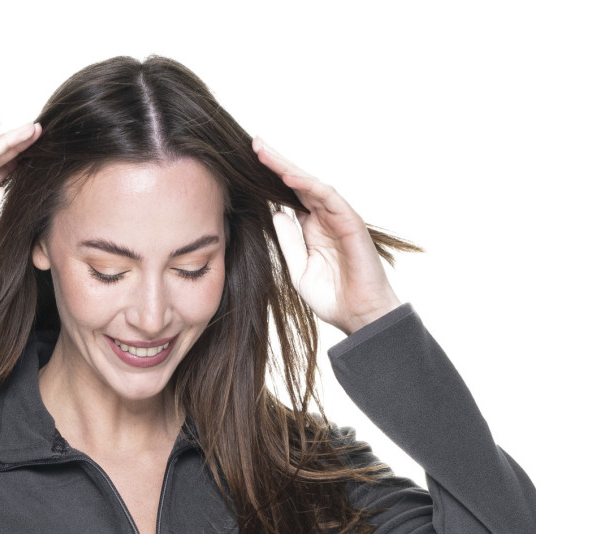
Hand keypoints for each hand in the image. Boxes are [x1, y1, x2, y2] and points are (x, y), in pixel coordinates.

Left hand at [251, 138, 401, 333]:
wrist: (358, 316)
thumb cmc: (333, 297)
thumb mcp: (299, 270)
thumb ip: (289, 242)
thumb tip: (276, 214)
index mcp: (313, 228)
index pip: (290, 197)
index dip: (271, 181)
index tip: (248, 165)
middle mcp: (326, 218)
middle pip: (299, 183)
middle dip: (276, 163)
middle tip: (254, 143)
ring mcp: (339, 218)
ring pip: (311, 184)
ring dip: (288, 168)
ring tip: (265, 154)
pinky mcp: (350, 222)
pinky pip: (328, 198)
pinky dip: (309, 186)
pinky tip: (288, 177)